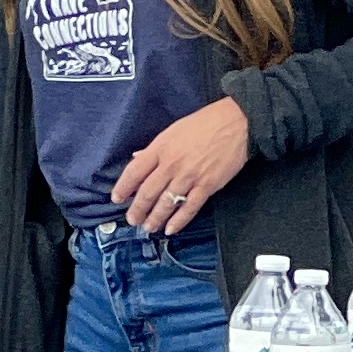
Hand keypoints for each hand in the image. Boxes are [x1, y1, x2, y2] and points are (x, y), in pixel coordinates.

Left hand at [114, 98, 252, 242]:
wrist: (235, 123)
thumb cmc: (205, 123)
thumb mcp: (173, 130)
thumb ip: (155, 148)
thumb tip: (138, 158)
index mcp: (161, 147)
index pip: (135, 171)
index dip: (123, 187)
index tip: (116, 198)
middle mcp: (172, 164)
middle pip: (148, 192)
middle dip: (138, 209)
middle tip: (132, 219)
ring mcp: (189, 177)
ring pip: (166, 203)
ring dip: (155, 218)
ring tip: (148, 227)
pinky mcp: (207, 186)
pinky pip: (189, 208)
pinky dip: (179, 221)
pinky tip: (171, 229)